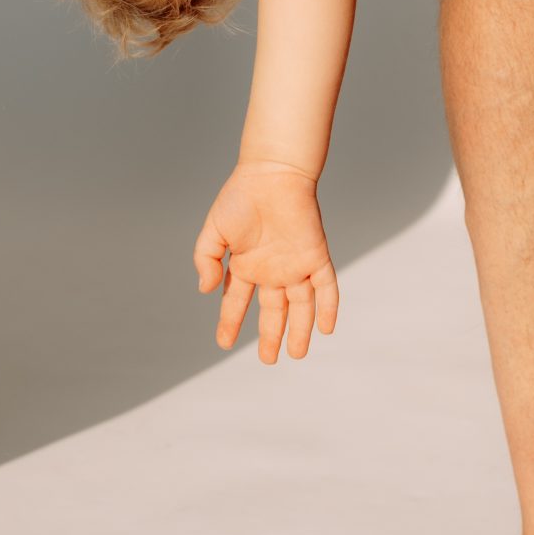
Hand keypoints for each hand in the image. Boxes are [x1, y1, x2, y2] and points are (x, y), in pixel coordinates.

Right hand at [193, 161, 340, 362]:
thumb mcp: (213, 231)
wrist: (272, 173)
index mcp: (246, 265)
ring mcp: (295, 264)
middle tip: (268, 361)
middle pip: (273, 311)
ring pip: (300, 305)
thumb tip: (205, 290)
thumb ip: (206, 260)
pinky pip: (326, 286)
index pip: (237, 301)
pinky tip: (326, 329)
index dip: (230, 322)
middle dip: (270, 336)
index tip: (223, 343)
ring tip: (296, 355)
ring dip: (299, 330)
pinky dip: (327, 307)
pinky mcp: (316, 256)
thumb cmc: (240, 197)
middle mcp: (272, 270)